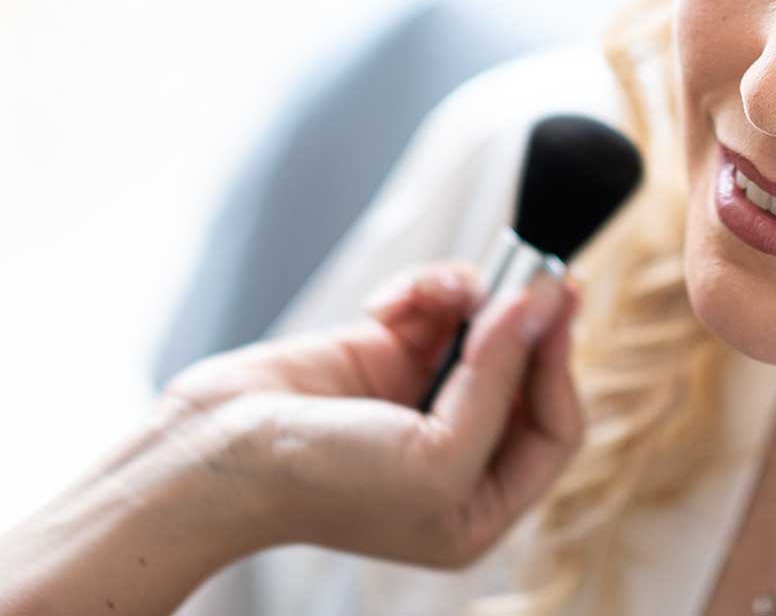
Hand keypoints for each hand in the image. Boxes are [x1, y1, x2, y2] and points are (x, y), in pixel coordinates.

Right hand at [152, 260, 584, 570]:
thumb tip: (541, 308)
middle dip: (522, 323)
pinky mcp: (386, 355)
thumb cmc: (323, 482)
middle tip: (532, 269)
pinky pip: (434, 305)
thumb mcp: (436, 456)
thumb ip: (498, 383)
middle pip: (525, 371)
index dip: (558, 369)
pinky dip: (421, 292)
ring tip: (436, 290)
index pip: (553, 430)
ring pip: (482, 325)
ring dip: (466, 296)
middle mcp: (457, 453)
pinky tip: (388, 304)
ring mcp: (422, 399)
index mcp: (477, 506)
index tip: (553, 311)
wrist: (217, 452)